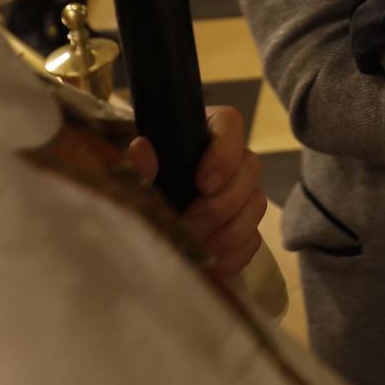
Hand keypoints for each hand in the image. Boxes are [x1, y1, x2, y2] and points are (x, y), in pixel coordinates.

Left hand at [128, 106, 268, 277]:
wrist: (130, 233)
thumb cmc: (131, 192)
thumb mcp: (128, 178)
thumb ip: (136, 166)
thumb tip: (141, 148)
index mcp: (201, 134)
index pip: (229, 123)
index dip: (224, 152)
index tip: (203, 182)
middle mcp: (227, 160)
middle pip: (250, 166)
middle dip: (224, 200)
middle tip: (193, 219)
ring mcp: (239, 195)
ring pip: (256, 203)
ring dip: (231, 229)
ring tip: (199, 243)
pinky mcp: (242, 228)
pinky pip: (253, 238)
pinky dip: (234, 252)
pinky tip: (212, 261)